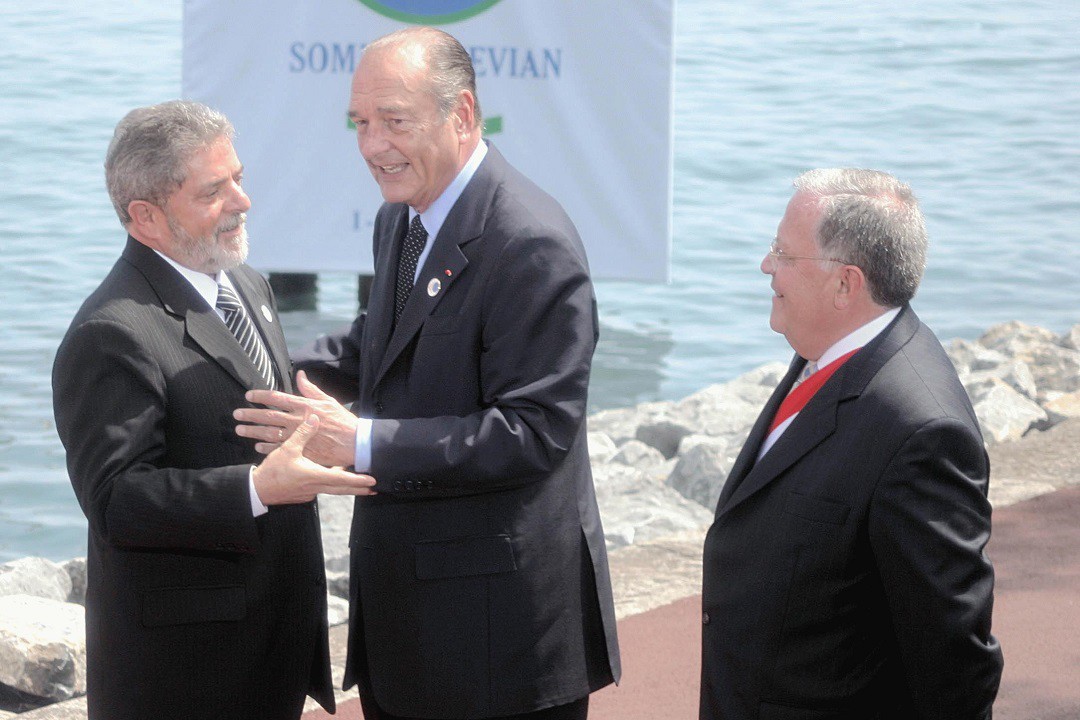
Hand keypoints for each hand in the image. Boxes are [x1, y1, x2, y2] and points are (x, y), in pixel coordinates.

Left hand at [235, 371, 357, 467]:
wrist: (354, 443)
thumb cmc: (343, 421)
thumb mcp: (328, 400)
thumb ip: (310, 389)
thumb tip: (300, 375)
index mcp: (303, 406)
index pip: (276, 398)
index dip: (260, 396)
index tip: (248, 396)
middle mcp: (297, 420)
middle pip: (268, 416)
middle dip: (250, 414)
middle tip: (236, 414)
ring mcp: (297, 436)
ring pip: (269, 433)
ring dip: (252, 431)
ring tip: (240, 429)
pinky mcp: (300, 450)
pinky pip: (278, 449)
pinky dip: (265, 447)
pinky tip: (256, 446)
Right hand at [252, 413, 375, 504]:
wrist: (257, 490)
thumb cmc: (273, 471)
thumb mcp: (288, 449)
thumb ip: (303, 433)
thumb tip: (313, 418)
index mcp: (315, 475)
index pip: (343, 480)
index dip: (358, 480)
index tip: (372, 481)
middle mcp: (316, 487)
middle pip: (342, 489)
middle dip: (359, 488)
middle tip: (373, 488)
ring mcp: (310, 493)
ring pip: (332, 489)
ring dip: (345, 486)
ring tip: (358, 483)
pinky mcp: (303, 495)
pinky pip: (321, 489)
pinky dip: (329, 485)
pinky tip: (330, 478)